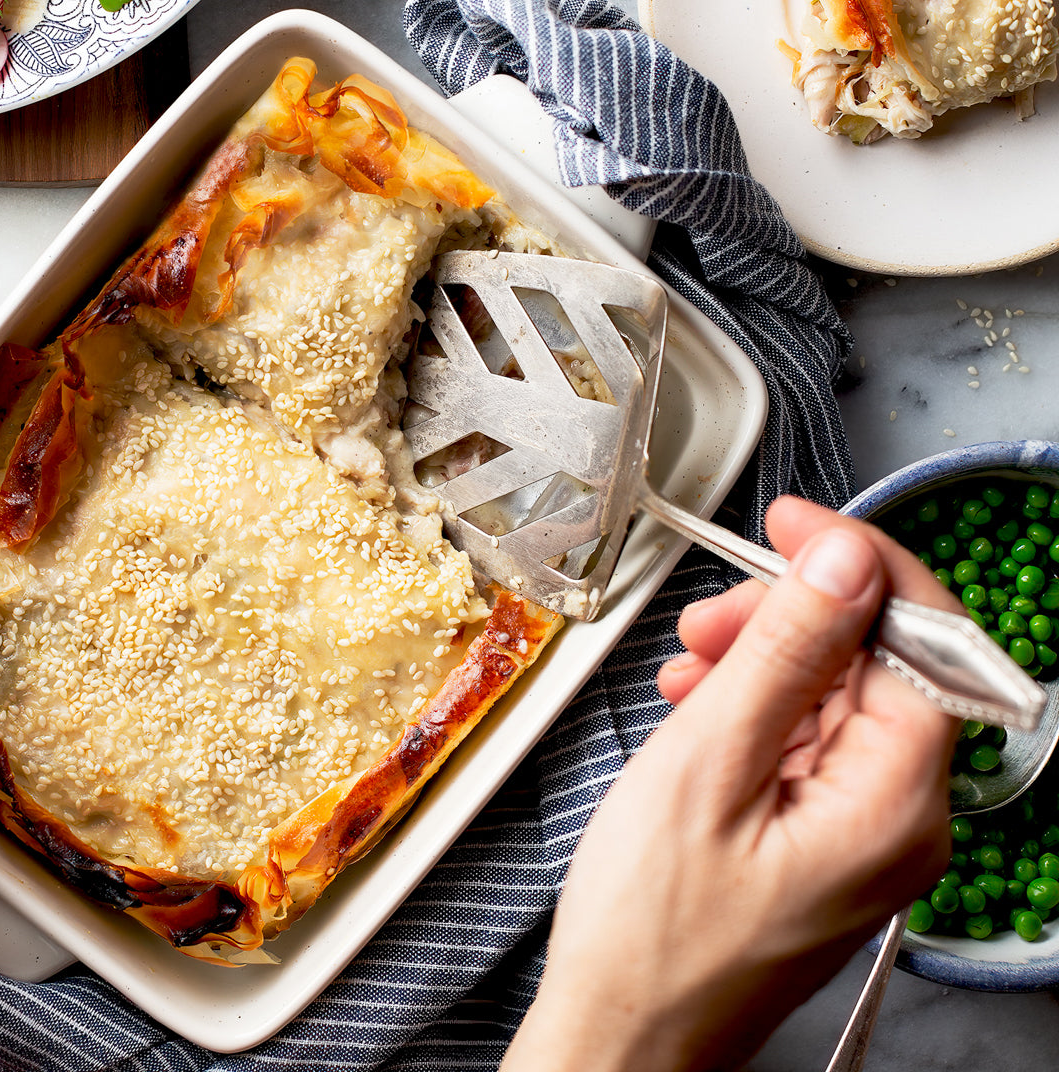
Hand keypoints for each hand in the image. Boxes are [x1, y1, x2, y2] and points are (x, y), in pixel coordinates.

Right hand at [504, 498, 958, 1071]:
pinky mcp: (821, 834)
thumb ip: (786, 654)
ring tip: (684, 672)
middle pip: (876, 663)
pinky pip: (803, 739)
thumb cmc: (653, 929)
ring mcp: (861, 828)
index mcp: (897, 805)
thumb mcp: (710, 763)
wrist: (620, 1030)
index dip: (862, 566)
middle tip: (706, 620)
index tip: (793, 524)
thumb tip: (845, 562)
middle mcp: (901, 818)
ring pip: (832, 695)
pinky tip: (694, 708)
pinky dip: (749, 707)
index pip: (926, 643)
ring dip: (760, 661)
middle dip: (792, 621)